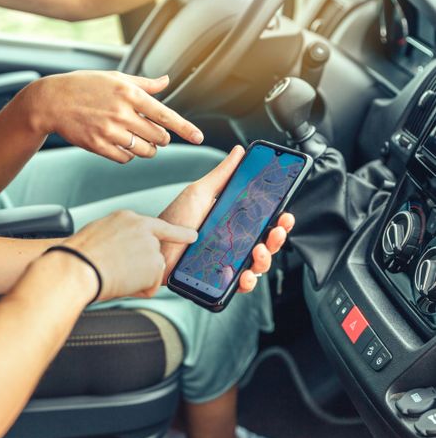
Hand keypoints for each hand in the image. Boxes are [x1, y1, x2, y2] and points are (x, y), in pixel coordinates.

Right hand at [29, 71, 203, 162]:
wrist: (52, 101)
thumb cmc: (85, 86)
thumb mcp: (115, 77)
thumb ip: (144, 84)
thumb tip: (166, 81)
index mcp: (129, 93)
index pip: (165, 114)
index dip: (185, 128)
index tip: (199, 137)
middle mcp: (122, 113)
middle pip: (158, 137)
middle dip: (161, 138)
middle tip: (154, 133)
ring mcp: (109, 131)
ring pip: (144, 150)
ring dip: (147, 149)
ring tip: (138, 139)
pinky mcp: (98, 146)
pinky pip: (126, 158)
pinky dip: (129, 154)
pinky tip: (121, 144)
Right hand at [63, 211, 197, 301]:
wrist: (78, 267)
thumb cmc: (77, 256)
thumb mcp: (96, 235)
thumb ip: (116, 238)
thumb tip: (121, 252)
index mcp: (126, 218)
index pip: (157, 226)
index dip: (177, 233)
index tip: (193, 235)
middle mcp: (143, 228)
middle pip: (152, 254)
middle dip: (142, 268)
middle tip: (119, 273)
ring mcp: (151, 246)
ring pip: (151, 272)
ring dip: (137, 280)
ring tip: (113, 276)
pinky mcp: (155, 264)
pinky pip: (150, 287)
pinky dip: (137, 291)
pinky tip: (120, 284)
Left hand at [159, 145, 295, 292]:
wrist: (153, 245)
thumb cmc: (174, 219)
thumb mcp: (200, 193)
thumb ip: (222, 174)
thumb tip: (239, 152)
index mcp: (232, 221)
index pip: (263, 221)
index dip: (278, 220)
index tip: (285, 214)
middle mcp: (232, 242)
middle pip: (265, 243)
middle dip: (276, 239)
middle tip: (276, 230)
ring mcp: (225, 261)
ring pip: (256, 265)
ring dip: (265, 260)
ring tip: (259, 251)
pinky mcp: (216, 279)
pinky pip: (237, 285)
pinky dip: (247, 282)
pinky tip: (246, 276)